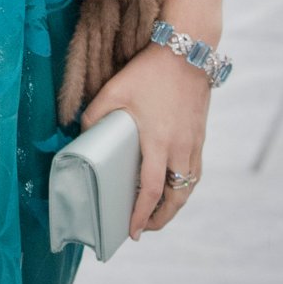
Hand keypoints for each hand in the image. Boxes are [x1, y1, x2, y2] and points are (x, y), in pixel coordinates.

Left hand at [80, 42, 210, 238]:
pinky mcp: (200, 136)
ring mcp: (194, 143)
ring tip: (158, 212)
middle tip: (146, 228)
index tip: (133, 231)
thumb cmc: (148, 71)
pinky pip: (195, 171)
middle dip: (161, 219)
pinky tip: (174, 183)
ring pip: (188, 187)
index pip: (150, 190)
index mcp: (158, 142)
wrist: (187, 52)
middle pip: (175, 198)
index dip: (142, 214)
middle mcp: (180, 148)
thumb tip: (82, 135)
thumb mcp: (115, 89)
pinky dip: (185, 185)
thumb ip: (95, 114)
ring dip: (174, 204)